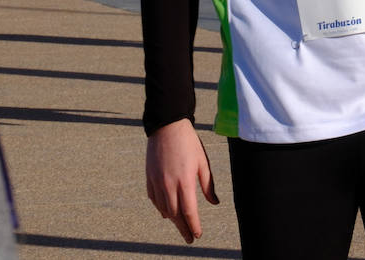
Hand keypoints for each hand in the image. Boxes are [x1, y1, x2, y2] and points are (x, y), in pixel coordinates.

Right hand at [145, 119, 218, 243]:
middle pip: (175, 215)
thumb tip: (215, 203)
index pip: (189, 211)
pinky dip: (161, 208)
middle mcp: (169, 185)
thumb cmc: (189, 143)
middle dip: (183, 228)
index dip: (194, 225)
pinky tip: (166, 212)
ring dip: (173, 220)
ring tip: (181, 226)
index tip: (197, 235)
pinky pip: (154, 199)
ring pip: (163, 209)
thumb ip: (208, 185)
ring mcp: (157, 182)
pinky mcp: (149, 177)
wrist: (167, 126)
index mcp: (185, 181)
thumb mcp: (203, 163)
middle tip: (189, 238)